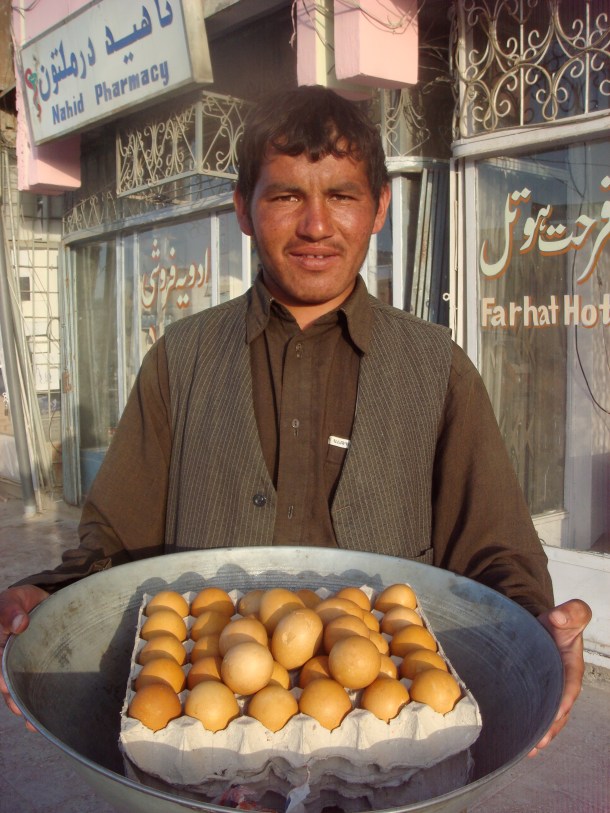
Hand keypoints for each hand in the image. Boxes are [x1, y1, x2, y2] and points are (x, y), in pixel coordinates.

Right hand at [0, 585, 48, 727]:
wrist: (40, 602)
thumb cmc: (20, 602)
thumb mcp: (14, 600)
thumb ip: (12, 609)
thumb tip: (20, 624)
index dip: (0, 677)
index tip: (7, 687)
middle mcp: (4, 660)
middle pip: (5, 682)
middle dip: (12, 698)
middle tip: (21, 710)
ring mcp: (20, 667)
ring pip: (18, 690)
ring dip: (24, 706)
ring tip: (32, 722)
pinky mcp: (36, 670)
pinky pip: (35, 688)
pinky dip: (38, 703)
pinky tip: (44, 718)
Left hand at [531, 598, 591, 755]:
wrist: (544, 625)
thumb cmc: (558, 622)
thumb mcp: (569, 614)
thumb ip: (571, 613)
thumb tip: (558, 618)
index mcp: (572, 667)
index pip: (570, 686)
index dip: (564, 699)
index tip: (557, 712)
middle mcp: (563, 684)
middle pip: (559, 710)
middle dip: (551, 727)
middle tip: (539, 741)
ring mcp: (550, 692)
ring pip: (548, 717)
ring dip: (540, 733)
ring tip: (529, 750)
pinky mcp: (538, 694)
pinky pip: (537, 713)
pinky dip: (530, 728)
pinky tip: (520, 744)